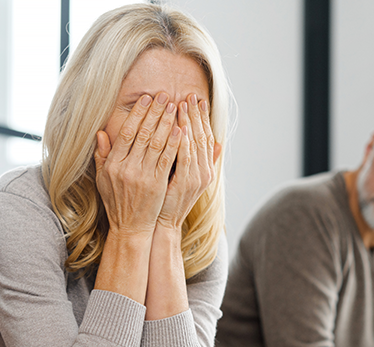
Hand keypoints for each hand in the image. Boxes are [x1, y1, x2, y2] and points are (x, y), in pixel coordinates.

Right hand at [94, 93, 181, 236]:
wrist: (130, 228)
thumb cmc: (117, 202)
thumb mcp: (102, 179)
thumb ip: (101, 155)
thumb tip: (100, 133)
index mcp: (113, 164)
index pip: (126, 132)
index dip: (137, 114)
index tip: (146, 99)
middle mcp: (126, 168)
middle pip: (143, 134)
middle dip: (155, 112)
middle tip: (164, 95)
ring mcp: (142, 176)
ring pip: (157, 143)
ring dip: (167, 122)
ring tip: (175, 106)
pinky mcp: (157, 184)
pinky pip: (167, 159)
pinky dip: (174, 143)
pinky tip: (181, 129)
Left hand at [157, 93, 222, 229]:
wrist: (163, 225)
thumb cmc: (167, 200)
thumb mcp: (182, 178)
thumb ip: (191, 159)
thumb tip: (211, 143)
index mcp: (204, 169)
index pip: (204, 136)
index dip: (201, 117)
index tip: (195, 99)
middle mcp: (203, 172)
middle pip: (202, 136)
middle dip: (196, 115)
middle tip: (190, 95)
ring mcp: (196, 178)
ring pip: (194, 144)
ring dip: (189, 123)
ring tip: (183, 104)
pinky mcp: (184, 183)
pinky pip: (185, 157)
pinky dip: (183, 141)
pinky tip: (180, 127)